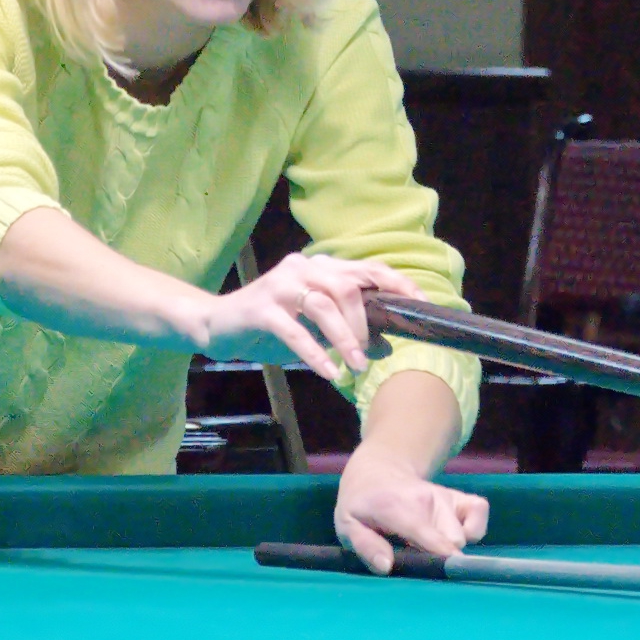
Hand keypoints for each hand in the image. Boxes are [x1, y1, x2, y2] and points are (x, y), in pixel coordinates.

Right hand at [200, 251, 411, 383]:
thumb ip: (350, 333)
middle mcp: (304, 267)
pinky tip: (329, 372)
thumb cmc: (272, 327)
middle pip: (348, 286)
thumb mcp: (316, 331)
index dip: (396, 283)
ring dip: (344, 339)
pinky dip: (315, 353)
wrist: (218, 326)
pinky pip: (295, 330)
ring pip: (324, 306)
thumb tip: (386, 347)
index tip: (420, 304)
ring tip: (355, 366)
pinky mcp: (261, 307)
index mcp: (322, 267)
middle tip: (369, 355)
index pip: (367, 269)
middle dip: (365, 322)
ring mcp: (281, 284)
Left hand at [336, 443, 488, 573]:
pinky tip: (451, 536)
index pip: (424, 531)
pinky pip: (479, 513)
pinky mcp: (460, 497)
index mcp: (396, 507)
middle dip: (438, 558)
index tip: (445, 570)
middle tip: (416, 559)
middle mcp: (426, 499)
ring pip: (463, 535)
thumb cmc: (361, 506)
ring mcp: (446, 497)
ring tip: (424, 545)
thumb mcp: (348, 526)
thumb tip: (386, 566)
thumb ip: (365, 547)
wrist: (378, 473)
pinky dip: (473, 529)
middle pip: (451, 540)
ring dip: (449, 547)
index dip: (439, 553)